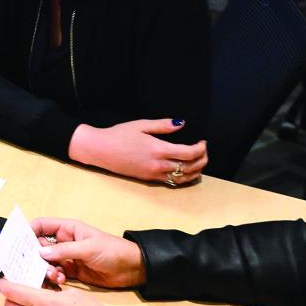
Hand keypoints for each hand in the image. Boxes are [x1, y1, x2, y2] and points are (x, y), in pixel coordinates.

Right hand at [30, 218, 144, 287]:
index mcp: (67, 229)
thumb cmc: (112, 250)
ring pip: (45, 262)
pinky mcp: (71, 272)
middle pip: (39, 246)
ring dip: (45, 269)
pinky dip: (54, 277)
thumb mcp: (88, 248)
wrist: (131, 268)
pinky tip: (60, 281)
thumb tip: (40, 253)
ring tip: (53, 275)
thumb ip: (64, 250)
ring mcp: (66, 257)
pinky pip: (55, 273)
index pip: (41, 225)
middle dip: (34, 255)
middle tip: (30, 266)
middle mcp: (63, 242)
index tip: (17, 243)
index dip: (27, 231)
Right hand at [69, 119, 207, 184]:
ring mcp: (154, 174)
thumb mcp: (141, 124)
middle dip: (202, 160)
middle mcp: (158, 164)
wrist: (101, 150)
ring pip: (182, 178)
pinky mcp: (149, 179)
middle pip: (189, 167)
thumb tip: (181, 124)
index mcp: (158, 149)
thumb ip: (163, 125)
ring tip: (199, 162)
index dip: (200, 149)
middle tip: (204, 151)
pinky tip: (186, 172)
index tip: (203, 142)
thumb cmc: (119, 134)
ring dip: (196, 171)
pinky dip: (183, 178)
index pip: (189, 153)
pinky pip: (172, 182)